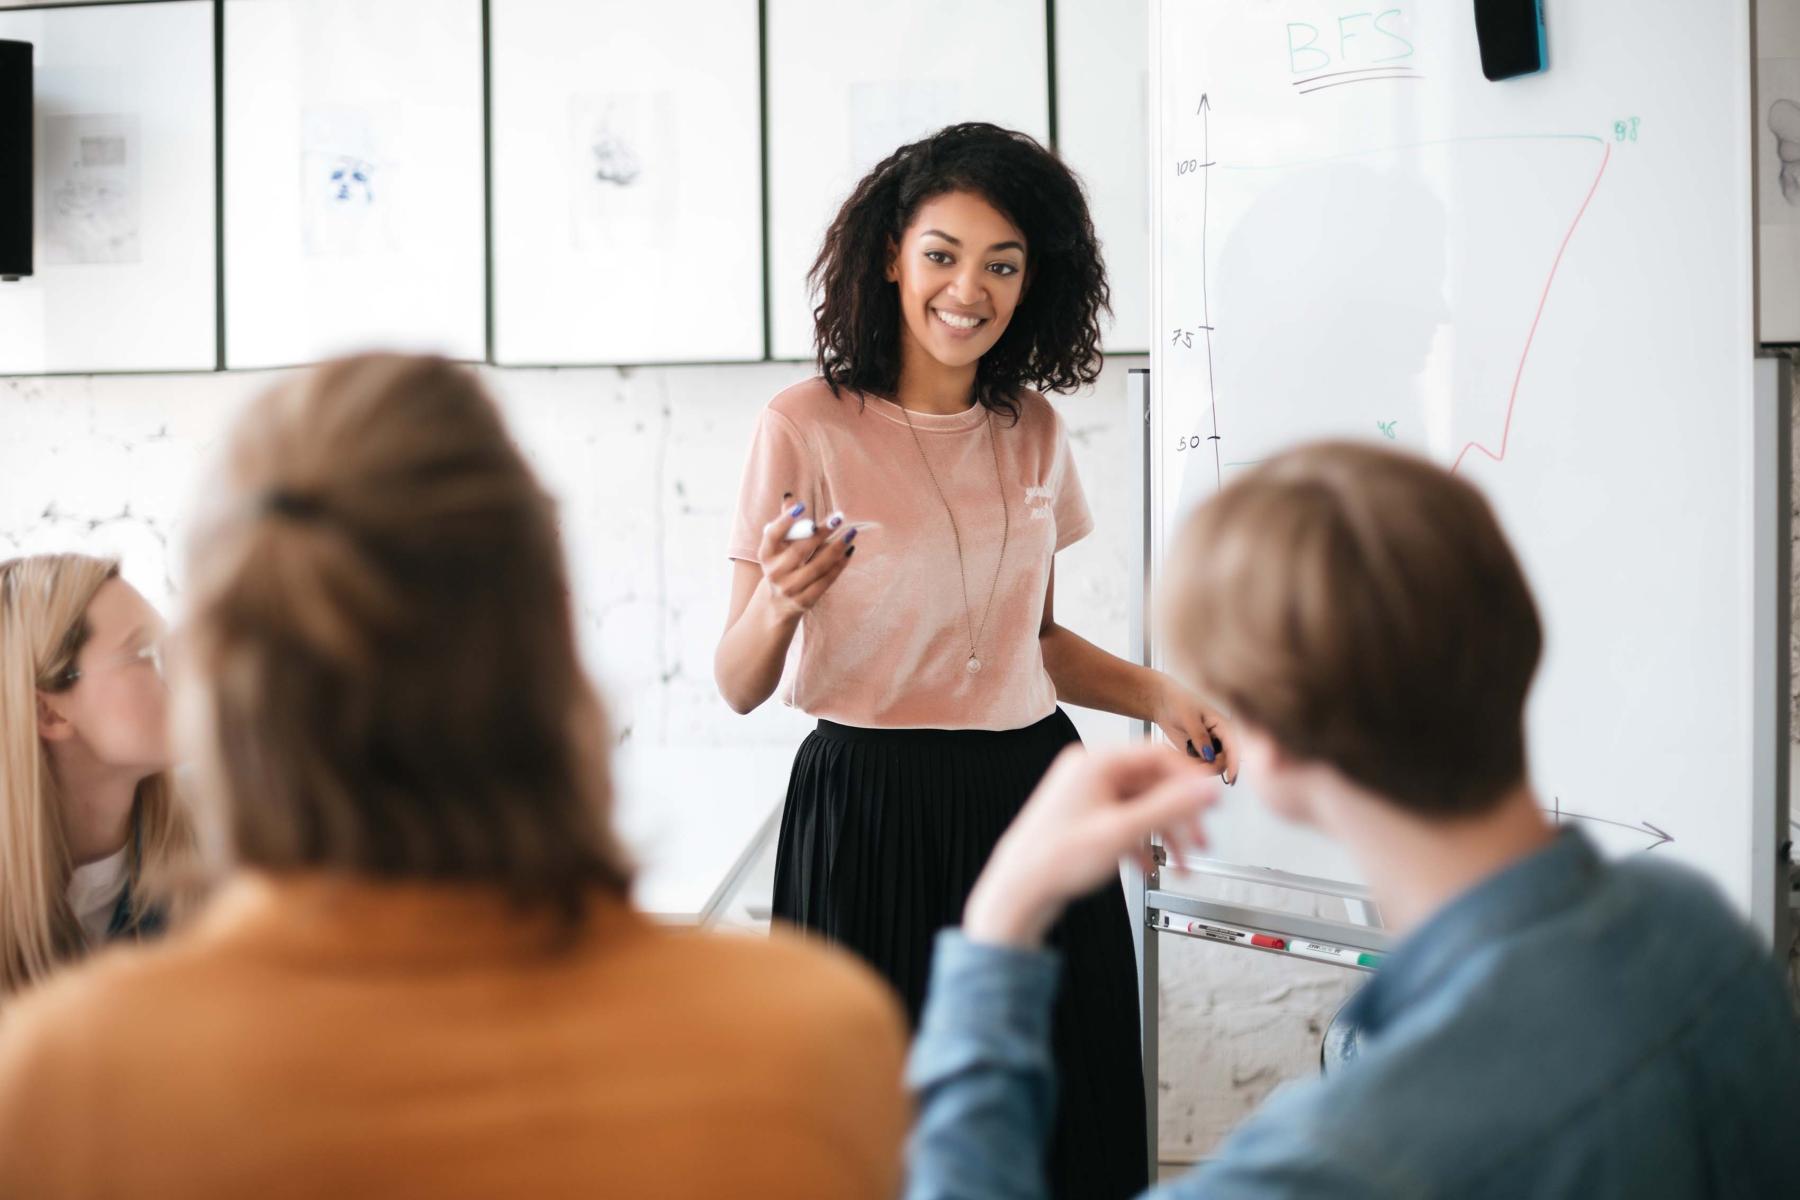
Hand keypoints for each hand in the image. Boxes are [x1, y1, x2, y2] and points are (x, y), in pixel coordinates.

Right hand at [756, 499, 856, 620]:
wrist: (777, 603)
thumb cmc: (782, 565)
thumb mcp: (779, 547)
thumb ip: (786, 524)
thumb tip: (790, 497)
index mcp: (765, 555)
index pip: (772, 535)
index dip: (785, 521)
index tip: (802, 506)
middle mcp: (774, 573)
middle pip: (799, 551)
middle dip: (820, 533)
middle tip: (838, 518)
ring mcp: (789, 589)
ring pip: (816, 567)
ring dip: (836, 549)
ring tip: (850, 533)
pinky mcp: (804, 601)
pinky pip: (825, 582)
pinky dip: (838, 566)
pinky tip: (849, 552)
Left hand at [963, 744, 1217, 947]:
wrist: (1019, 891)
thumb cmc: (1055, 859)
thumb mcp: (1123, 831)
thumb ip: (1170, 807)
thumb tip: (1207, 789)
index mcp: (1094, 763)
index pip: (1157, 755)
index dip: (1190, 778)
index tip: (1213, 798)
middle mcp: (1088, 772)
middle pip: (1151, 784)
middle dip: (1180, 816)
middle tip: (1201, 840)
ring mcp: (1085, 795)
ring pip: (1140, 806)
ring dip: (1164, 834)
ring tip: (1182, 863)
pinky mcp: (1084, 817)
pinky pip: (1124, 821)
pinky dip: (1142, 842)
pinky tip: (1149, 866)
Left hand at [1152, 676, 1237, 783]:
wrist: (1163, 704)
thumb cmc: (1178, 702)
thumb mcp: (1189, 717)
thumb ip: (1200, 736)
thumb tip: (1209, 755)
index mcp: (1223, 726)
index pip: (1234, 747)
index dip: (1234, 764)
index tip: (1231, 778)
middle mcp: (1220, 739)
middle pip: (1225, 762)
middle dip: (1211, 766)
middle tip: (1193, 762)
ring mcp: (1210, 748)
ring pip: (1212, 767)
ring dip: (1200, 767)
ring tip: (1185, 753)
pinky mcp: (1198, 754)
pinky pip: (1200, 767)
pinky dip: (1192, 766)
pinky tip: (1183, 755)